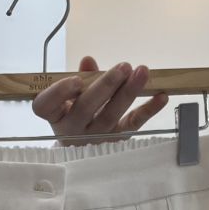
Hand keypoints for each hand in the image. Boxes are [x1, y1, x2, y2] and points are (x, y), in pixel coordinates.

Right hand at [32, 56, 168, 145]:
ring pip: (111, 116)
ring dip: (128, 93)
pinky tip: (161, 97)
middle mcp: (72, 130)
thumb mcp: (70, 96)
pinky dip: (148, 110)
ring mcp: (95, 138)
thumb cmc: (74, 114)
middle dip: (106, 86)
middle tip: (123, 66)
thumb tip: (89, 61)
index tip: (76, 80)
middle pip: (86, 109)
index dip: (60, 93)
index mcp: (55, 116)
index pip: (46, 106)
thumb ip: (81, 77)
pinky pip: (132, 125)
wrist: (83, 148)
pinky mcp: (116, 140)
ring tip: (142, 72)